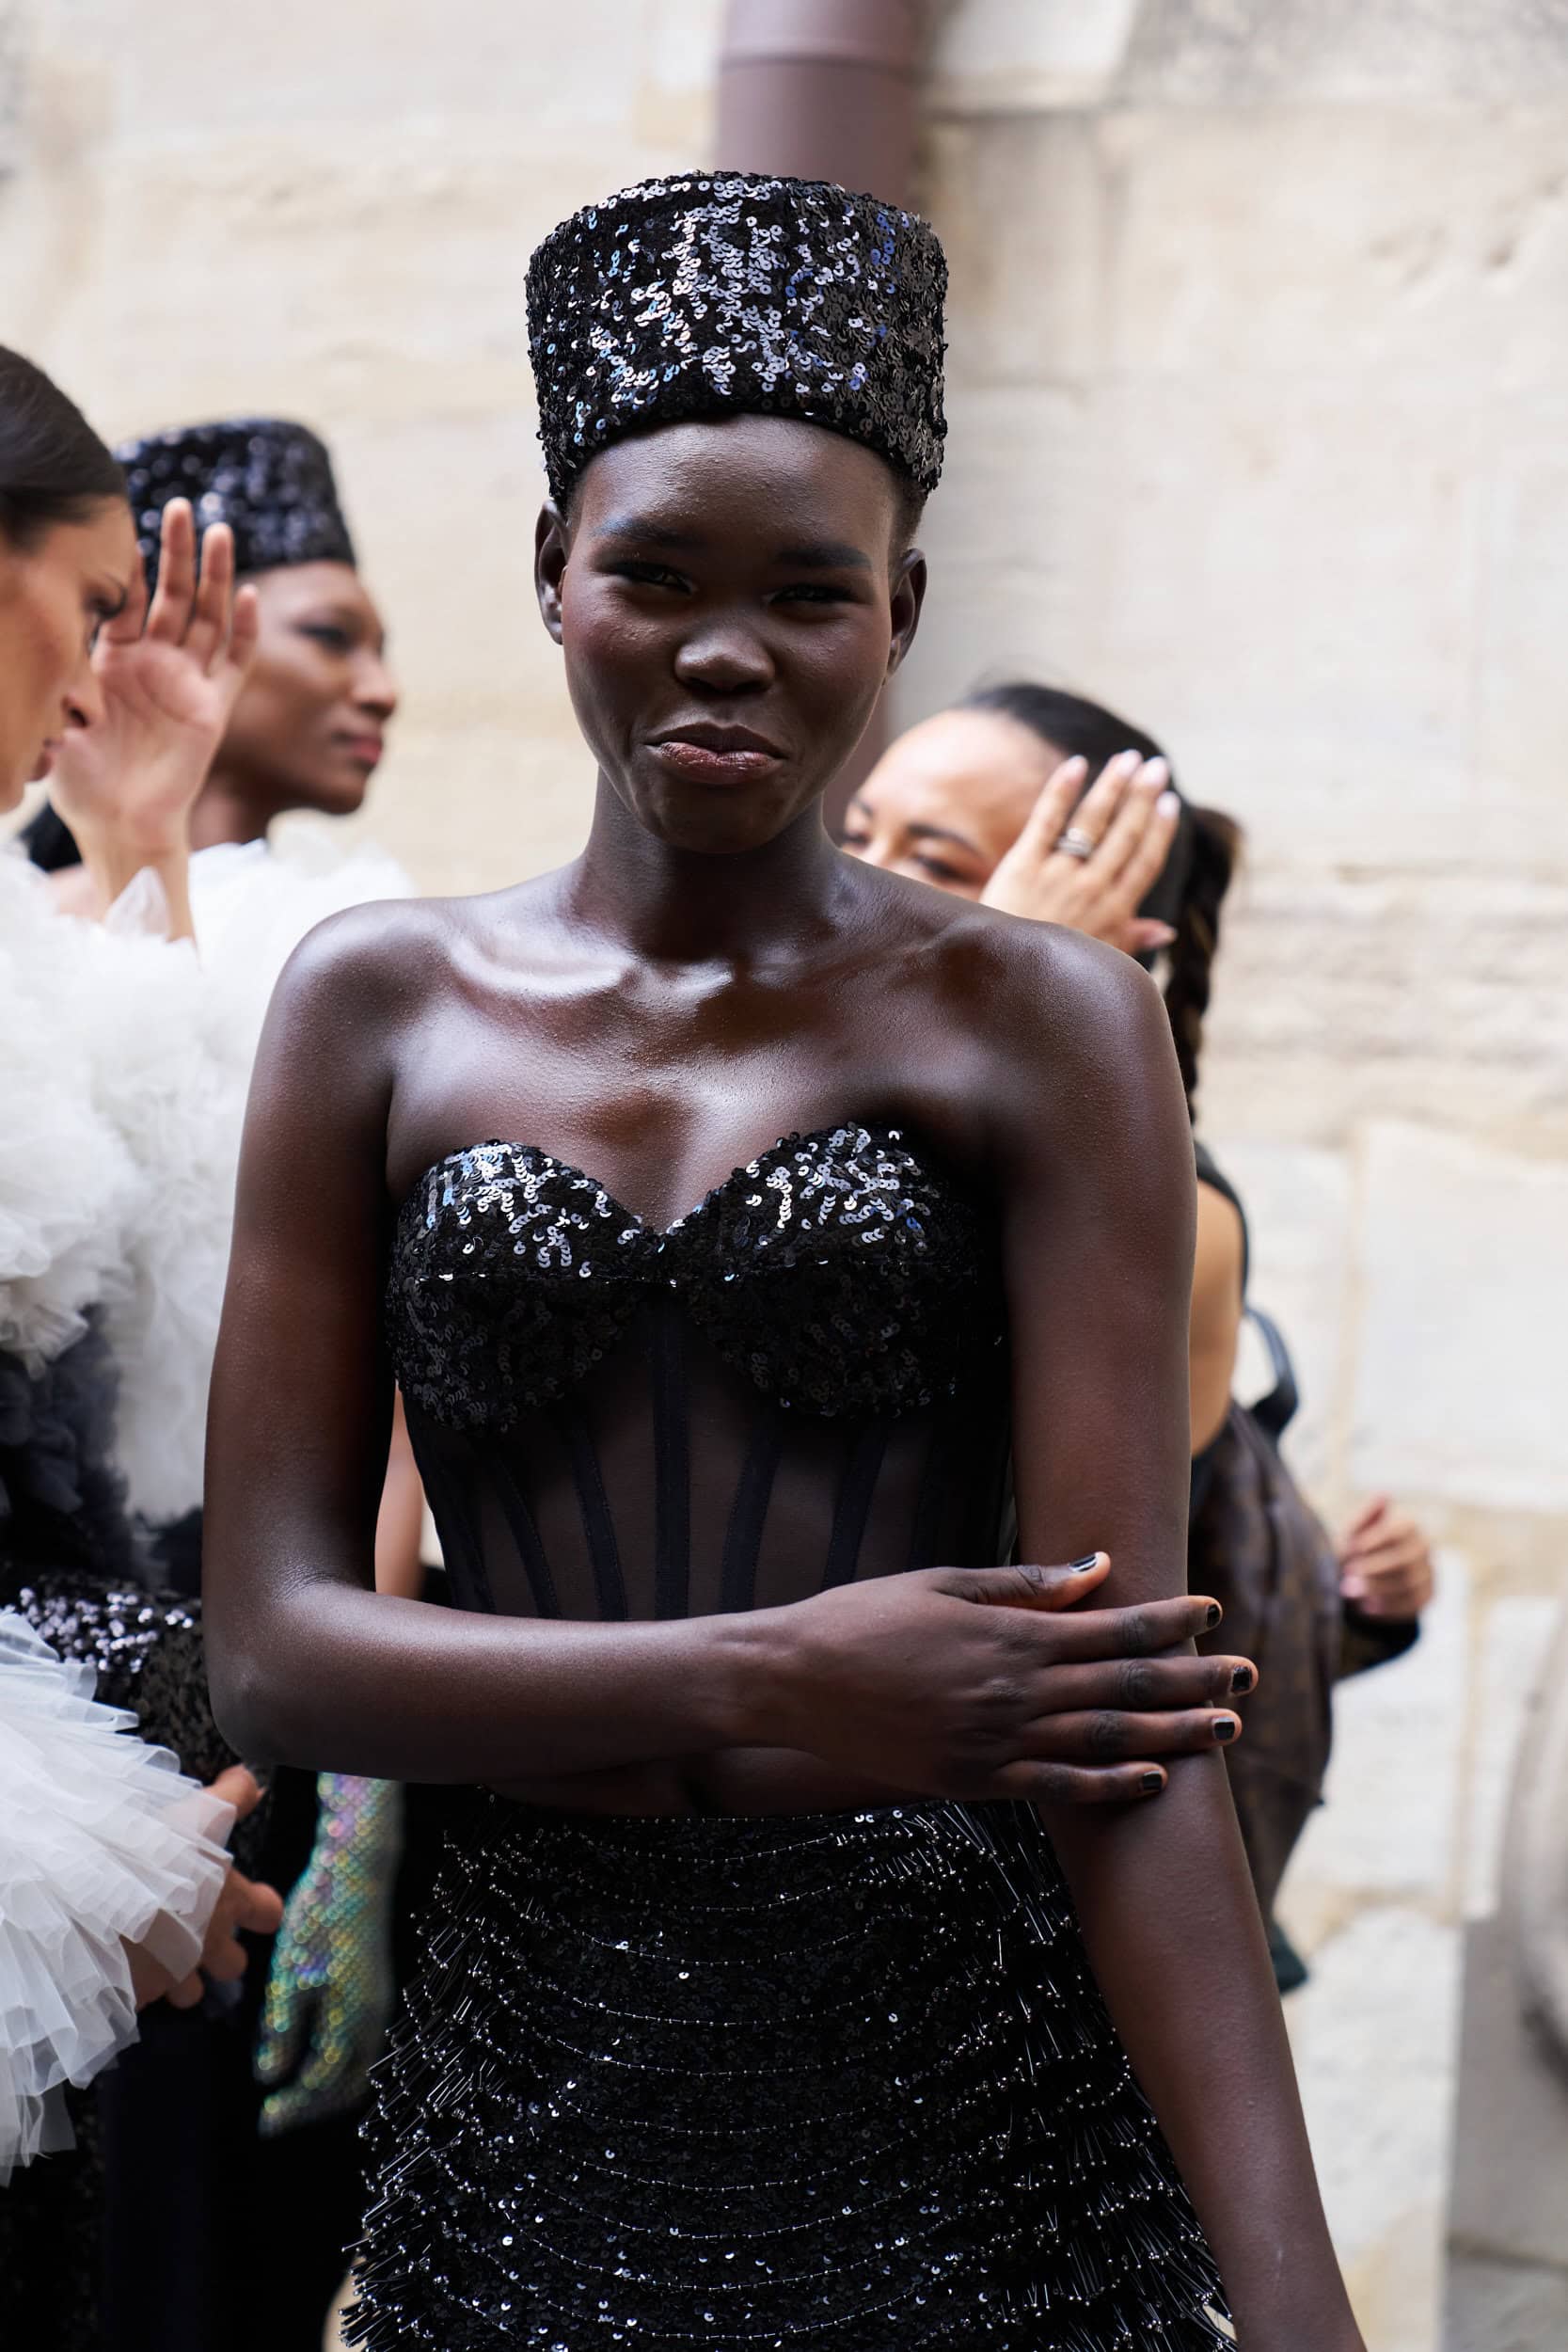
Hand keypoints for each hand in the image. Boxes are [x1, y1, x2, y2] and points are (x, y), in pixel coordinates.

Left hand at [47, 500, 258, 886]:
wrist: (118, 822)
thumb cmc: (82, 779)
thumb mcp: (53, 718)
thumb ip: (50, 680)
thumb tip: (20, 638)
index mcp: (115, 662)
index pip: (127, 602)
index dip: (128, 568)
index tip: (124, 529)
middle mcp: (155, 666)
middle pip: (174, 597)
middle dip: (177, 552)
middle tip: (179, 507)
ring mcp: (187, 684)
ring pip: (209, 619)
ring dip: (216, 577)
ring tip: (220, 532)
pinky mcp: (212, 709)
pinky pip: (235, 664)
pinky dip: (244, 631)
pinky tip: (247, 596)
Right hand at [127, 1763, 283, 2008]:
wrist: (91, 1898)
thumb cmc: (152, 1850)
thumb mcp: (198, 1813)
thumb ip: (233, 1797)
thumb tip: (253, 1783)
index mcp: (230, 1900)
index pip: (268, 1913)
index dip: (262, 1908)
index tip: (251, 1900)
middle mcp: (208, 1945)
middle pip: (234, 1965)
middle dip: (220, 1955)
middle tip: (197, 1931)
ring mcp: (171, 1975)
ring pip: (188, 1992)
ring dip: (175, 1975)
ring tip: (152, 1950)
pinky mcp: (134, 1994)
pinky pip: (142, 1997)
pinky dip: (134, 1984)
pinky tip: (116, 1959)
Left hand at [255, 1774, 400, 2134]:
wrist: (359, 1868)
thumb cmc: (321, 1918)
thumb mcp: (291, 1974)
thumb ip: (282, 2030)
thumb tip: (270, 2077)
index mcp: (352, 2019)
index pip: (324, 2083)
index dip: (294, 2107)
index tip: (265, 2121)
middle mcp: (373, 2017)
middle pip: (349, 2083)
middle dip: (314, 2106)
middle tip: (276, 2115)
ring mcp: (378, 2001)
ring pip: (358, 2064)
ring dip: (326, 2086)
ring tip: (289, 2091)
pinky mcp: (375, 1986)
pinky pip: (360, 2042)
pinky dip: (336, 2062)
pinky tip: (307, 2051)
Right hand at [762, 1554, 1251, 1802]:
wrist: (793, 1681)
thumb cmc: (863, 1619)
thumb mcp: (944, 1583)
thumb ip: (1026, 1585)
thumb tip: (1097, 1569)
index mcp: (1011, 1635)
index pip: (1113, 1626)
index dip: (1168, 1619)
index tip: (1212, 1611)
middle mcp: (1015, 1691)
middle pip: (1125, 1685)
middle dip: (1192, 1680)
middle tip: (1248, 1676)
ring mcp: (997, 1742)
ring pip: (1106, 1739)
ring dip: (1172, 1735)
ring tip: (1225, 1730)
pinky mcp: (974, 1781)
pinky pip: (1058, 1788)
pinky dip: (1112, 1785)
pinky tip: (1154, 1780)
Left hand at [981, 748, 1180, 955]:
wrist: (1000, 977)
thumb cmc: (1051, 970)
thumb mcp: (1099, 960)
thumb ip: (1131, 939)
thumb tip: (1167, 930)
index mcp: (1114, 911)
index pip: (1145, 861)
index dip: (1160, 829)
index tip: (1170, 802)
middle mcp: (1091, 889)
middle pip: (1125, 834)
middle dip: (1143, 796)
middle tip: (1156, 766)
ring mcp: (1058, 875)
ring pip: (1093, 821)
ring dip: (1113, 786)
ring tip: (1128, 758)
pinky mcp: (1023, 865)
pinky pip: (1047, 820)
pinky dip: (1062, 790)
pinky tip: (1077, 764)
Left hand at [1339, 1497, 1434, 1620]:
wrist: (1361, 1583)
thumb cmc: (1355, 1552)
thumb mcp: (1352, 1535)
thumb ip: (1365, 1518)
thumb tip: (1384, 1495)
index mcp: (1407, 1525)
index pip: (1397, 1531)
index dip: (1374, 1541)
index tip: (1351, 1549)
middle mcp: (1423, 1546)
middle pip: (1405, 1560)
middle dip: (1374, 1570)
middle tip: (1347, 1577)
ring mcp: (1429, 1571)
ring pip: (1409, 1584)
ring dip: (1377, 1589)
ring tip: (1352, 1592)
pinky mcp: (1428, 1594)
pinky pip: (1413, 1603)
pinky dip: (1388, 1606)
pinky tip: (1368, 1606)